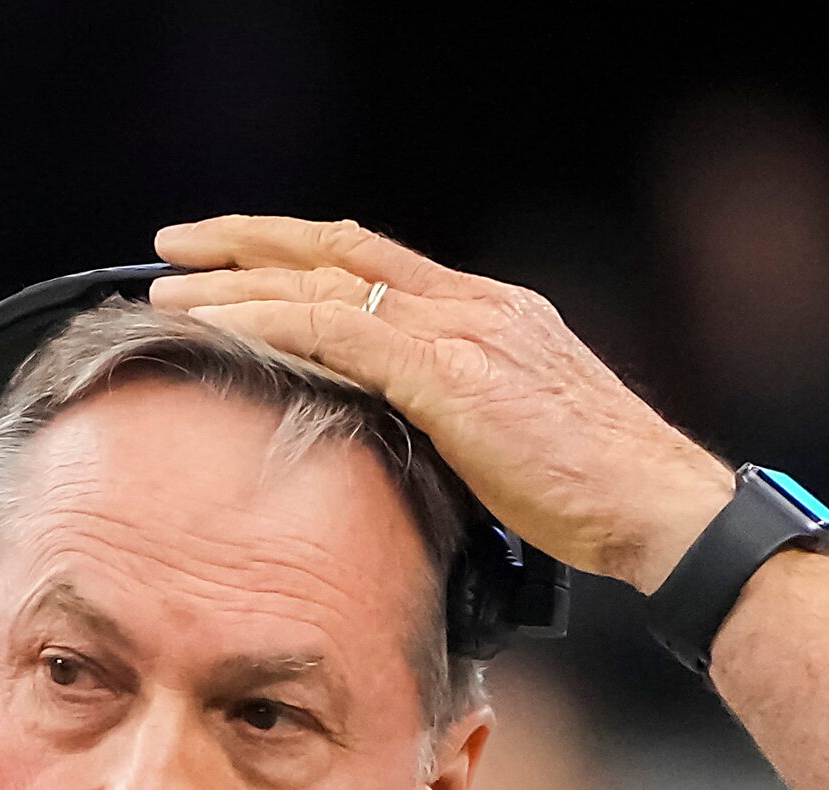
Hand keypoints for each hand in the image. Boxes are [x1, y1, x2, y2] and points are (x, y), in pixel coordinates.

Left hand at [150, 216, 734, 589]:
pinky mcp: (455, 379)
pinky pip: (344, 336)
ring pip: (327, 286)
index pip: (374, 260)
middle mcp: (474, 306)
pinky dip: (275, 326)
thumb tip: (392, 441)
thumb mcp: (510, 440)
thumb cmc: (594, 494)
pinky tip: (224, 331)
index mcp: (490, 313)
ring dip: (238, 285)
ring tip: (171, 290)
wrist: (658, 507)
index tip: (235, 257)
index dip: (297, 252)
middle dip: (249, 242)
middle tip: (176, 246)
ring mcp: (465, 335)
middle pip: (339, 249)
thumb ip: (451, 418)